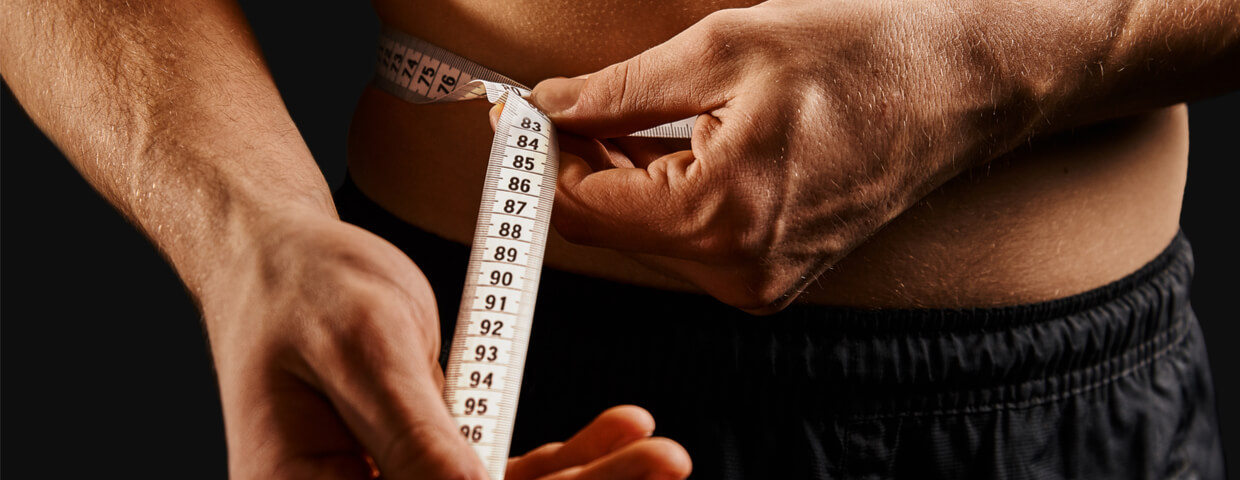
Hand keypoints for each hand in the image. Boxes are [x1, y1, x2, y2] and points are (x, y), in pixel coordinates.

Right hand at [200, 208, 690, 478]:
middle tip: (663, 462)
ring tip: (656, 449)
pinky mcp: (427, 466)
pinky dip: (566, 455)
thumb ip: (417, 436)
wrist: (279, 256)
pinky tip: (619, 429)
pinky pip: (503, 473)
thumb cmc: (301, 286)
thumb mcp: (366, 349)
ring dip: (587, 477)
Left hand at [528, 0, 1029, 312]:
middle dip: (584, 162)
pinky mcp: (775, 275)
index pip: (582, 203)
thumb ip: (621, 91)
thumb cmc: (861, 55)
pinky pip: (690, 241)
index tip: (529, 111)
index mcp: (720, 217)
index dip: (543, 155)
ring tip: (647, 114)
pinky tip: (688, 144)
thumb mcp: (725, 49)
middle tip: (581, 100)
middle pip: (610, 226)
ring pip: (647, 235)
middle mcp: (737, 270)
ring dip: (627, 177)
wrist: (963, 84)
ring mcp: (760, 282)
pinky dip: (669, 195)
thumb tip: (550, 106)